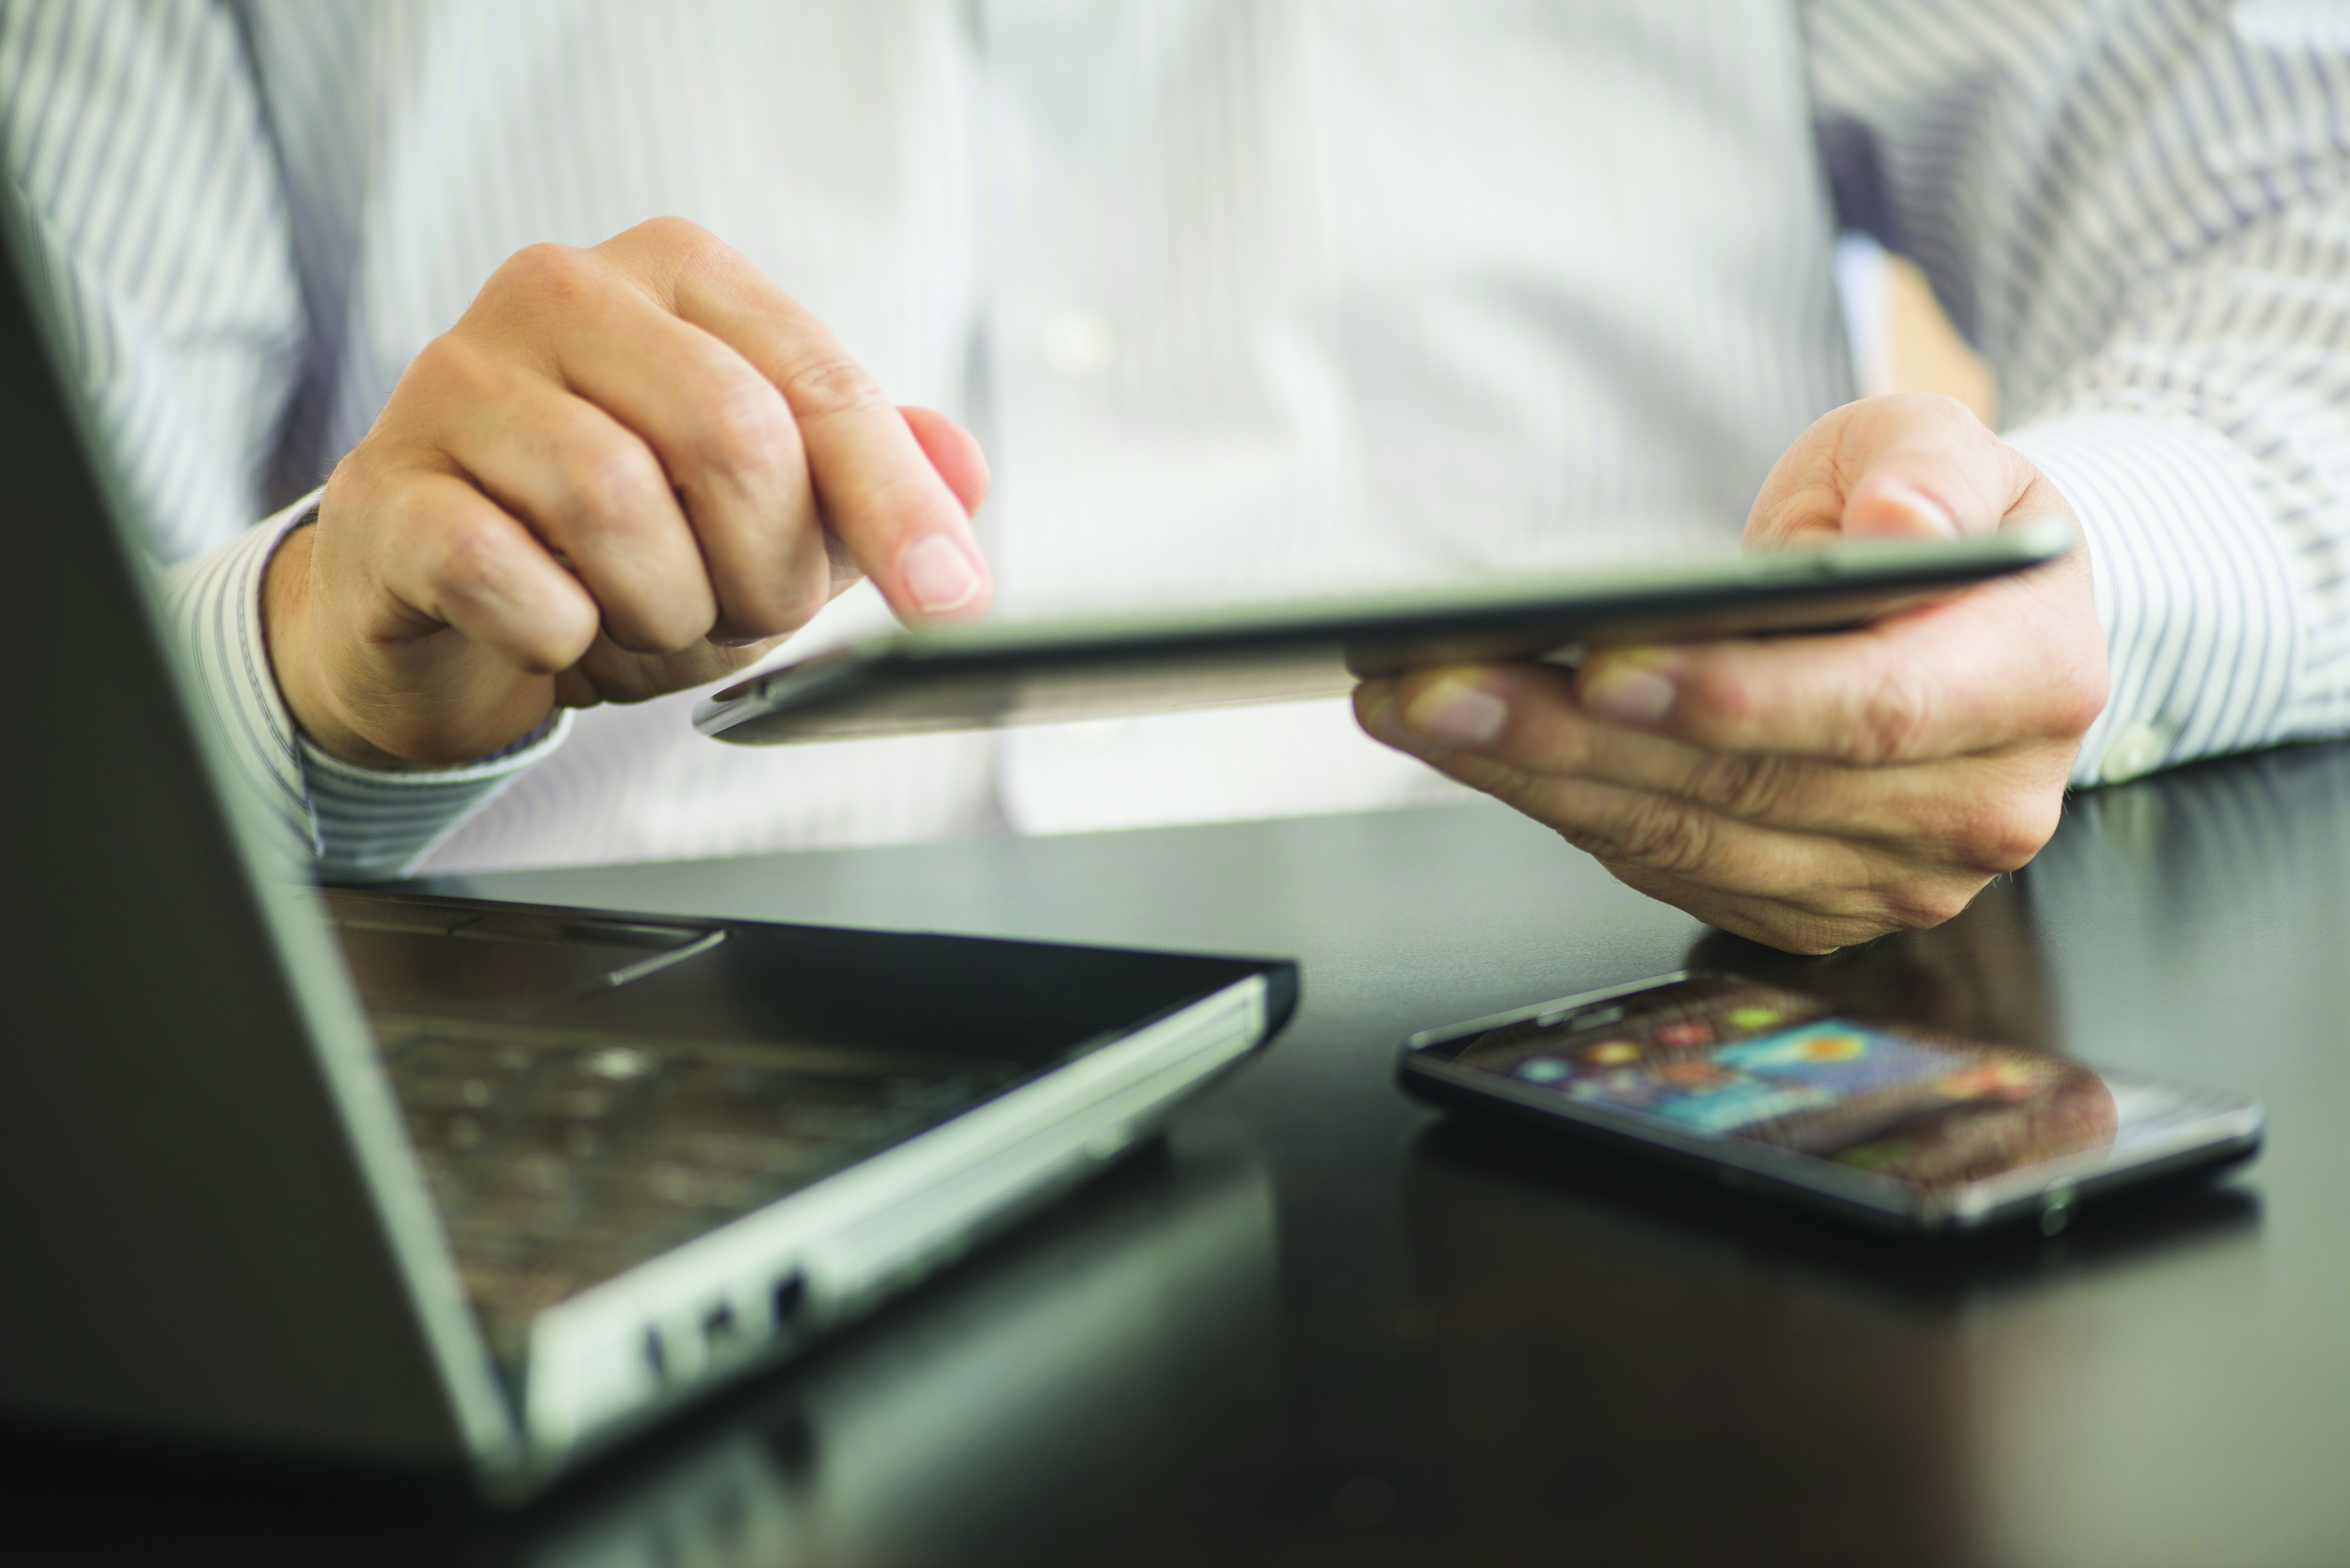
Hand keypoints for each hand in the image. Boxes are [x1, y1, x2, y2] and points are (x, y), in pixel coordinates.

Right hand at [264, 217, 991, 768]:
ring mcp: (456, 380)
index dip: (896, 505)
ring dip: (662, 609)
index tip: (952, 600)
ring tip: (639, 615)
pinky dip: (560, 635)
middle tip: (739, 612)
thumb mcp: (765, 512)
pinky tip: (553, 630)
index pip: (819, 387)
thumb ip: (867, 478)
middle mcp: (558, 292)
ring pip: (618, 507)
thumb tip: (963, 467)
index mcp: (673, 272)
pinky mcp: (387, 488)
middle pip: (731, 435)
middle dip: (764, 568)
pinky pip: (509, 576)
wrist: (440, 608)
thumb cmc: (613, 545)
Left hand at [1355, 394, 2108, 953]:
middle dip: (1573, 738)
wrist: (1965, 612)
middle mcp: (1974, 808)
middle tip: (1434, 684)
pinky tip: (1473, 749)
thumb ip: (1930, 473)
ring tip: (1415, 708)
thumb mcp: (1948, 443)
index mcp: (2031, 686)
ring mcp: (1892, 876)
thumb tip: (1901, 530)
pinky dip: (1558, 806)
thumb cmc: (1935, 516)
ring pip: (1687, 842)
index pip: (1874, 711)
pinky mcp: (1811, 906)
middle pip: (1748, 788)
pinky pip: (1664, 865)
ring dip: (1533, 778)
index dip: (1735, 696)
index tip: (1604, 662)